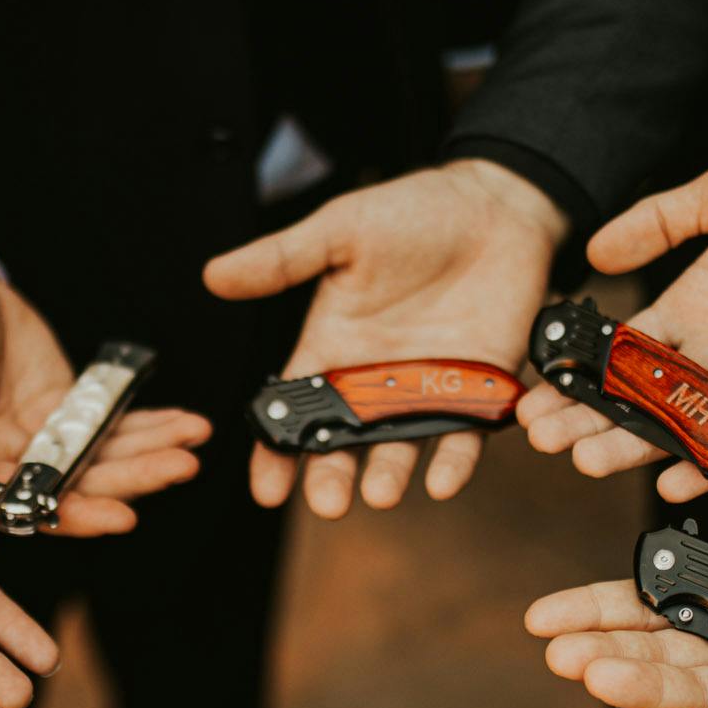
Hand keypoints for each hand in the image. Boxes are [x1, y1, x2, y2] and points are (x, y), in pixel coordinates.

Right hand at [0, 267, 211, 534]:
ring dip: (150, 451)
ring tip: (193, 438)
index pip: (27, 505)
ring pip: (102, 457)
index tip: (123, 516)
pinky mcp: (65, 408)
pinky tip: (184, 422)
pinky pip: (110, 423)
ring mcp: (42, 435)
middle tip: (181, 466)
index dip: (76, 514)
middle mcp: (9, 458)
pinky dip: (148, 423)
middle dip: (132, 478)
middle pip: (79, 485)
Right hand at [204, 159, 564, 517]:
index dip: (276, 451)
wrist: (494, 204)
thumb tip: (213, 275)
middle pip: (344, 440)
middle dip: (332, 475)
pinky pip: (465, 434)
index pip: (295, 408)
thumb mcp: (341, 230)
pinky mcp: (479, 387)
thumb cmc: (413, 211)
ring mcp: (426, 386)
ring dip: (390, 474)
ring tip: (382, 495)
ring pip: (401, 445)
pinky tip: (443, 481)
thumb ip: (283, 260)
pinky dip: (455, 460)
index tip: (266, 489)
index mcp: (333, 344)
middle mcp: (374, 377)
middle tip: (329, 504)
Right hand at [520, 142, 707, 500]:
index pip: (626, 348)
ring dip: (641, 444)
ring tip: (591, 462)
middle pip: (647, 393)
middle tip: (546, 443)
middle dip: (594, 419)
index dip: (580, 374)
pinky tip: (680, 477)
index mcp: (699, 300)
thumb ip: (664, 220)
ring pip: (693, 419)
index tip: (535, 398)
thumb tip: (595, 251)